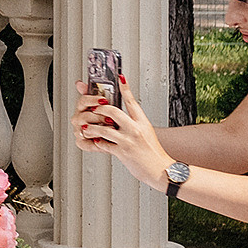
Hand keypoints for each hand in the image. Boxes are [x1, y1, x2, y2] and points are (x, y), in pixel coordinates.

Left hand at [74, 69, 169, 188]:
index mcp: (142, 122)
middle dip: (100, 108)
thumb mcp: (146, 132)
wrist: (160, 170)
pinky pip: (103, 144)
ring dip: (92, 127)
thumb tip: (119, 116)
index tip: (120, 77)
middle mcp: (135, 129)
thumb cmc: (152, 152)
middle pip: (113, 111)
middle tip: (94, 108)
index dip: (125, 88)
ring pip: (103, 128)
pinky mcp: (122, 152)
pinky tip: (95, 141)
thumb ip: (133, 123)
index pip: (132, 101)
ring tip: (87, 127)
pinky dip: (97, 142)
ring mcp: (128, 140)